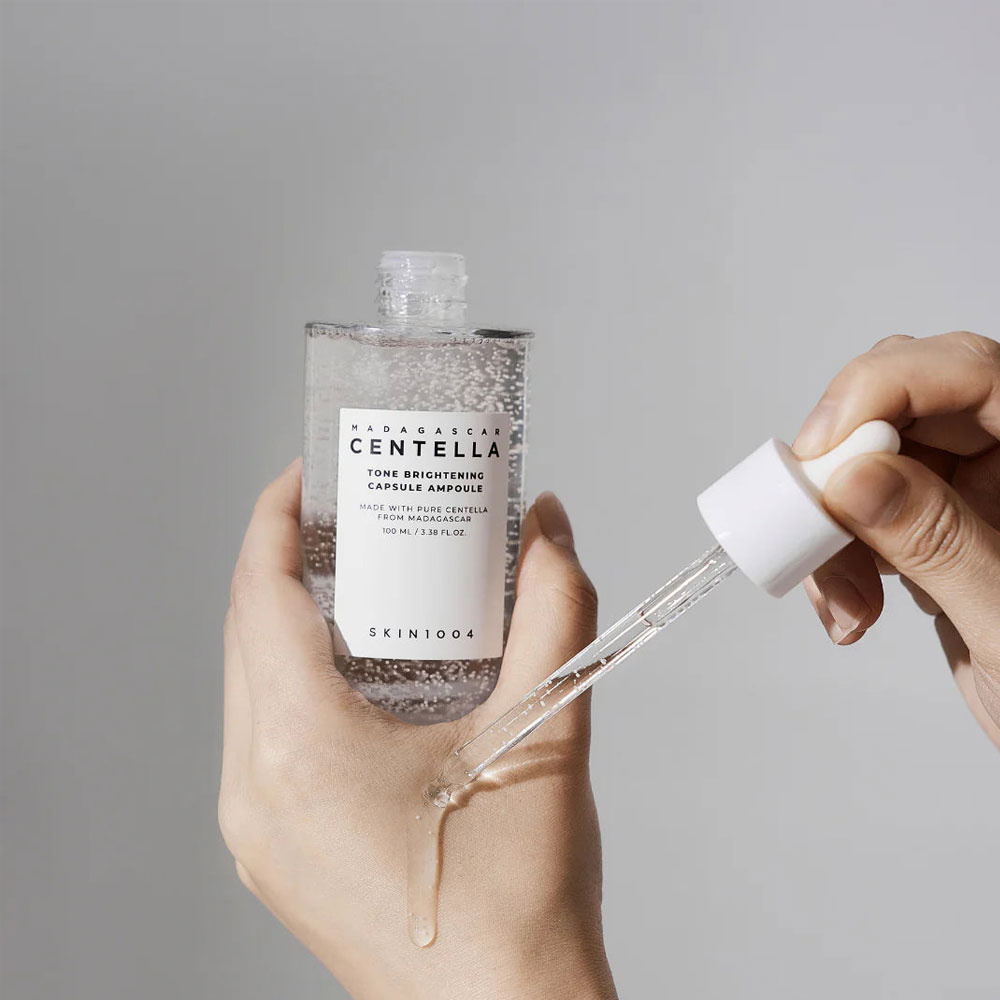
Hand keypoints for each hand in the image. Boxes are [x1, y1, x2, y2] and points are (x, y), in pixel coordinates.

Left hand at [218, 462, 617, 999]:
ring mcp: (256, 830)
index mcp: (300, 751)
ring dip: (291, 623)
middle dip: (288, 563)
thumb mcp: (545, 731)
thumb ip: (555, 609)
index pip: (258, 597)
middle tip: (351, 522)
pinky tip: (361, 672)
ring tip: (360, 586)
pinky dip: (297, 682)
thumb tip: (548, 528)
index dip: (277, 520)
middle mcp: (255, 790)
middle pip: (245, 635)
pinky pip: (263, 737)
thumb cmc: (517, 899)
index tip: (309, 476)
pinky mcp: (276, 852)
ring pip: (250, 687)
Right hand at [794, 331, 999, 748]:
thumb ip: (937, 541)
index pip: (966, 373)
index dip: (883, 390)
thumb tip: (855, 476)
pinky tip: (853, 606)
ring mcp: (970, 490)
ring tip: (846, 600)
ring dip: (831, 528)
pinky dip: (835, 556)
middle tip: (818, 525)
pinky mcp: (933, 525)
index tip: (822, 452)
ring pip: (867, 462)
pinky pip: (860, 510)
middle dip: (843, 467)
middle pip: (903, 406)